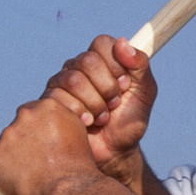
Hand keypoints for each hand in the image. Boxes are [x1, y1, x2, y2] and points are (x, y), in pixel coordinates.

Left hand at [0, 97, 100, 194]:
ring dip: (10, 155)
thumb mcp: (79, 130)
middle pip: (17, 127)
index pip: (34, 112)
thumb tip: (54, 124)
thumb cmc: (78, 163)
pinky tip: (10, 180)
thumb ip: (64, 121)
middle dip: (23, 140)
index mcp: (47, 106)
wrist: (69, 187)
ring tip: (27, 173)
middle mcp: (24, 116)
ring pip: (3, 146)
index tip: (41, 141)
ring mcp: (6, 137)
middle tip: (35, 158)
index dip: (37, 128)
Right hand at [41, 35, 156, 181]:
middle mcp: (79, 67)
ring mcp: (61, 83)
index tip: (125, 84)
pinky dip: (80, 114)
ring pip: (73, 80)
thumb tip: (123, 42)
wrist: (115, 151)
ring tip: (103, 116)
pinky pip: (59, 99)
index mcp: (102, 59)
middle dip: (107, 87)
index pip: (102, 43)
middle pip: (87, 60)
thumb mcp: (145, 92)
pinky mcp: (50, 102)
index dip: (115, 63)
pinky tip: (88, 123)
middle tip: (114, 103)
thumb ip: (140, 65)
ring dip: (95, 103)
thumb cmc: (130, 120)